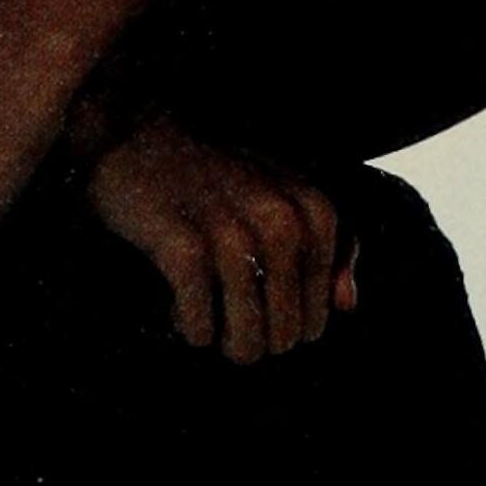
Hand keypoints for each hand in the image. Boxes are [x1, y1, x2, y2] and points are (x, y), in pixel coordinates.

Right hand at [81, 115, 355, 361]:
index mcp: (313, 211)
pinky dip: (191, 329)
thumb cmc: (218, 179)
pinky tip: (178, 310)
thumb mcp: (286, 198)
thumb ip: (332, 248)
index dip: (288, 325)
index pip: (319, 314)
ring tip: (207, 323)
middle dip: (257, 340)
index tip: (259, 308)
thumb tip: (347, 306)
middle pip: (285, 333)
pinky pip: (200, 325)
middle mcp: (280, 221)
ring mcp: (232, 235)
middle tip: (228, 319)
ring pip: (247, 338)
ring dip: (225, 343)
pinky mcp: (183, 250)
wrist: (138, 142)